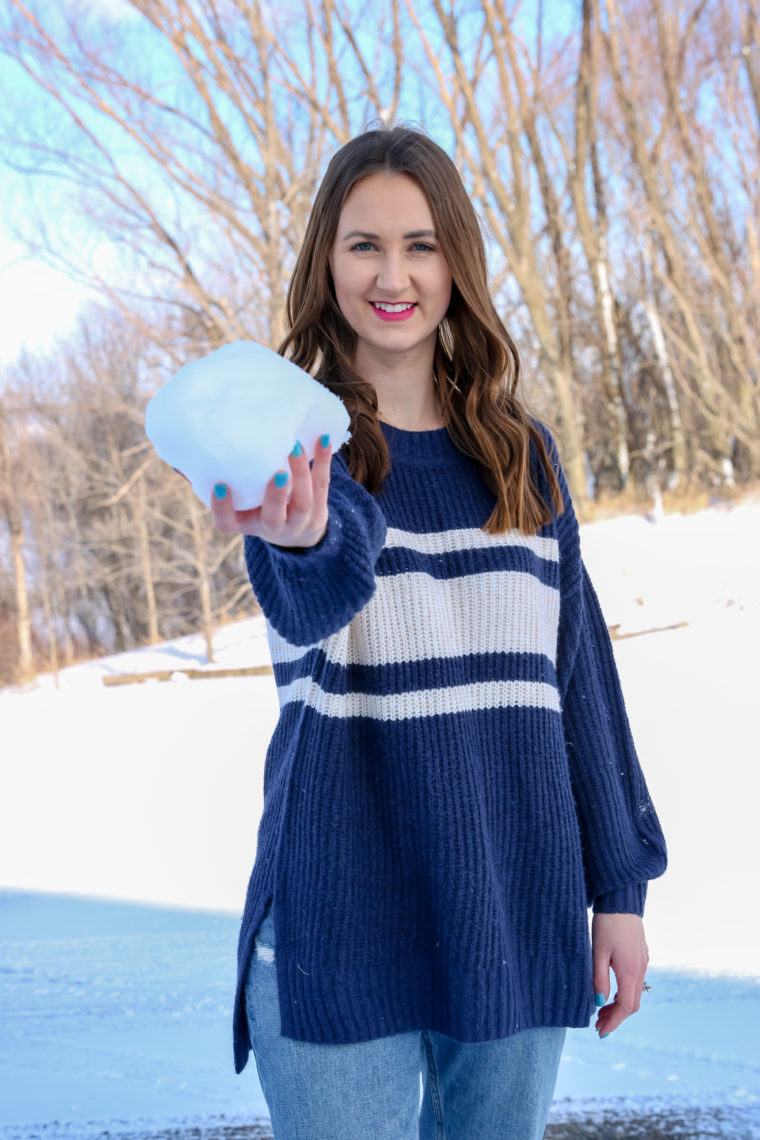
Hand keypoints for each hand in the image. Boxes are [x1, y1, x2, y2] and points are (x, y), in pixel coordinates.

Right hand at [174, 435, 331, 547]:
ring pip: (303, 499)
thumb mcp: (235, 505)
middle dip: (276, 494)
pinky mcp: (320, 507)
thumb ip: (210, 485)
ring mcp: (298, 519)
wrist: (298, 532)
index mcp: (245, 524)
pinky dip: (323, 460)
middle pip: (274, 516)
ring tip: (295, 445)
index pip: (228, 523)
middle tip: (277, 470)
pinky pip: (323, 483)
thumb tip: (178, 461)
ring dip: (301, 472)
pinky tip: (323, 438)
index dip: (223, 508)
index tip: (220, 486)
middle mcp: (272, 526)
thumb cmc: (256, 508)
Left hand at [592, 912, 648, 1037]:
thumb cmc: (606, 924)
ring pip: (635, 993)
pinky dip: (624, 993)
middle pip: (632, 1004)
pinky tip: (611, 992)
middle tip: (598, 1024)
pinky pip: (636, 982)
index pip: (625, 1007)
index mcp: (630, 971)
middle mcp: (641, 969)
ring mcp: (643, 962)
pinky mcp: (641, 956)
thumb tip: (598, 1003)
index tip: (600, 1031)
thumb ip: (599, 978)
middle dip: (616, 1017)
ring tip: (601, 1011)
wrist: (621, 900)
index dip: (614, 1022)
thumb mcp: (597, 952)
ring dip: (620, 1006)